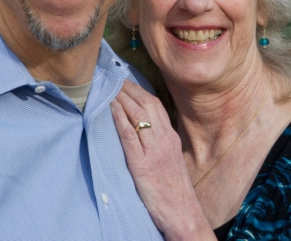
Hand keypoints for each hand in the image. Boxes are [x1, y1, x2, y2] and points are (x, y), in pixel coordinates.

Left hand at [111, 80, 215, 239]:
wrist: (182, 212)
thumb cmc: (174, 189)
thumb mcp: (171, 160)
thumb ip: (159, 143)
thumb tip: (142, 131)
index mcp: (171, 137)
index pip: (155, 104)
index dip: (138, 90)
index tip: (124, 81)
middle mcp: (165, 139)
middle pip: (146, 104)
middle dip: (128, 88)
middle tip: (112, 77)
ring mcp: (154, 151)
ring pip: (138, 115)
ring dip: (121, 98)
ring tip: (108, 87)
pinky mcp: (142, 164)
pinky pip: (129, 135)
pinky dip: (119, 118)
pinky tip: (109, 108)